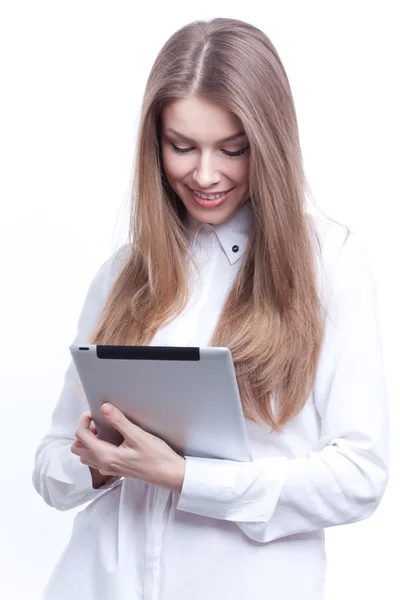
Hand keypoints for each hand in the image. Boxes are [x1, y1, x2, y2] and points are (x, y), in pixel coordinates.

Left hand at [70, 403, 185, 492]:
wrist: (169, 474)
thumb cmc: (157, 457)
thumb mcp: (138, 436)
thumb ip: (119, 421)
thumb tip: (104, 408)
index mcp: (106, 456)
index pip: (81, 436)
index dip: (84, 420)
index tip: (94, 412)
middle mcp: (104, 465)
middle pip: (78, 447)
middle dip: (83, 431)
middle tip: (97, 421)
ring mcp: (109, 469)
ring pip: (85, 454)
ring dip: (88, 440)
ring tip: (103, 429)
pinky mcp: (115, 469)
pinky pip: (95, 459)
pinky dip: (96, 447)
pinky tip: (110, 439)